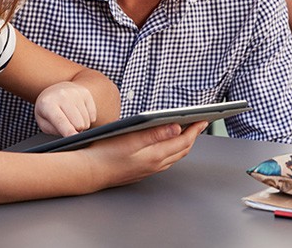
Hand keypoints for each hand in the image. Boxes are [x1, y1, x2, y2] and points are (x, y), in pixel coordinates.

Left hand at [34, 82, 96, 135]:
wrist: (53, 91)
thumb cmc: (47, 110)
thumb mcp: (42, 122)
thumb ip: (54, 130)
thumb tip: (70, 136)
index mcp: (47, 103)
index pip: (60, 120)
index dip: (68, 130)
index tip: (74, 138)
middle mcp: (62, 95)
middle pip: (77, 122)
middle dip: (75, 130)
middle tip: (68, 127)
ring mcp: (75, 92)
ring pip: (86, 120)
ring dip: (81, 125)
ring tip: (72, 120)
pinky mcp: (86, 92)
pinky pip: (92, 114)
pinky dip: (87, 118)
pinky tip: (79, 114)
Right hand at [81, 121, 208, 189]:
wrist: (89, 172)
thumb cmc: (105, 153)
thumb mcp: (130, 138)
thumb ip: (155, 133)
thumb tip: (176, 128)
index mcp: (154, 156)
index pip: (183, 141)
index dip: (195, 130)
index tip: (203, 119)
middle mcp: (154, 165)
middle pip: (182, 150)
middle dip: (193, 136)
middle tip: (199, 123)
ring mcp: (148, 170)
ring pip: (174, 156)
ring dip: (183, 143)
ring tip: (187, 132)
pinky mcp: (141, 171)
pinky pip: (164, 160)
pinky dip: (171, 150)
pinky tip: (167, 144)